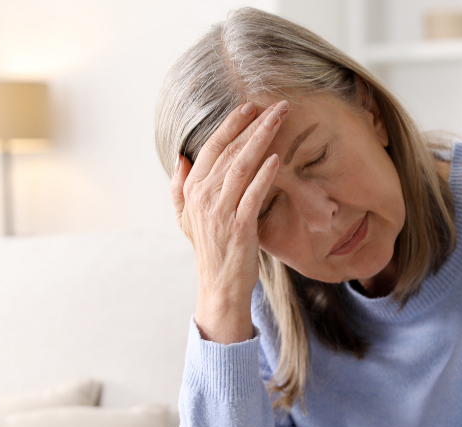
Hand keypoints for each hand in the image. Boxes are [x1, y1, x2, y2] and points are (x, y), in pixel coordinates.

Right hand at [170, 99, 288, 343]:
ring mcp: (220, 211)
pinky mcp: (239, 226)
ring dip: (262, 139)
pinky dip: (264, 174)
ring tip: (280, 120)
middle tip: (278, 105)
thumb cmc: (210, 250)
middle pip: (230, 151)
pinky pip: (253, 194)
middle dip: (255, 124)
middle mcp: (203, 197)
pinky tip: (276, 158)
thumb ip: (180, 186)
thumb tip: (181, 158)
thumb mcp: (186, 218)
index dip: (232, 125)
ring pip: (242, 166)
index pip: (212, 147)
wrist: (220, 286)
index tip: (251, 107)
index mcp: (192, 189)